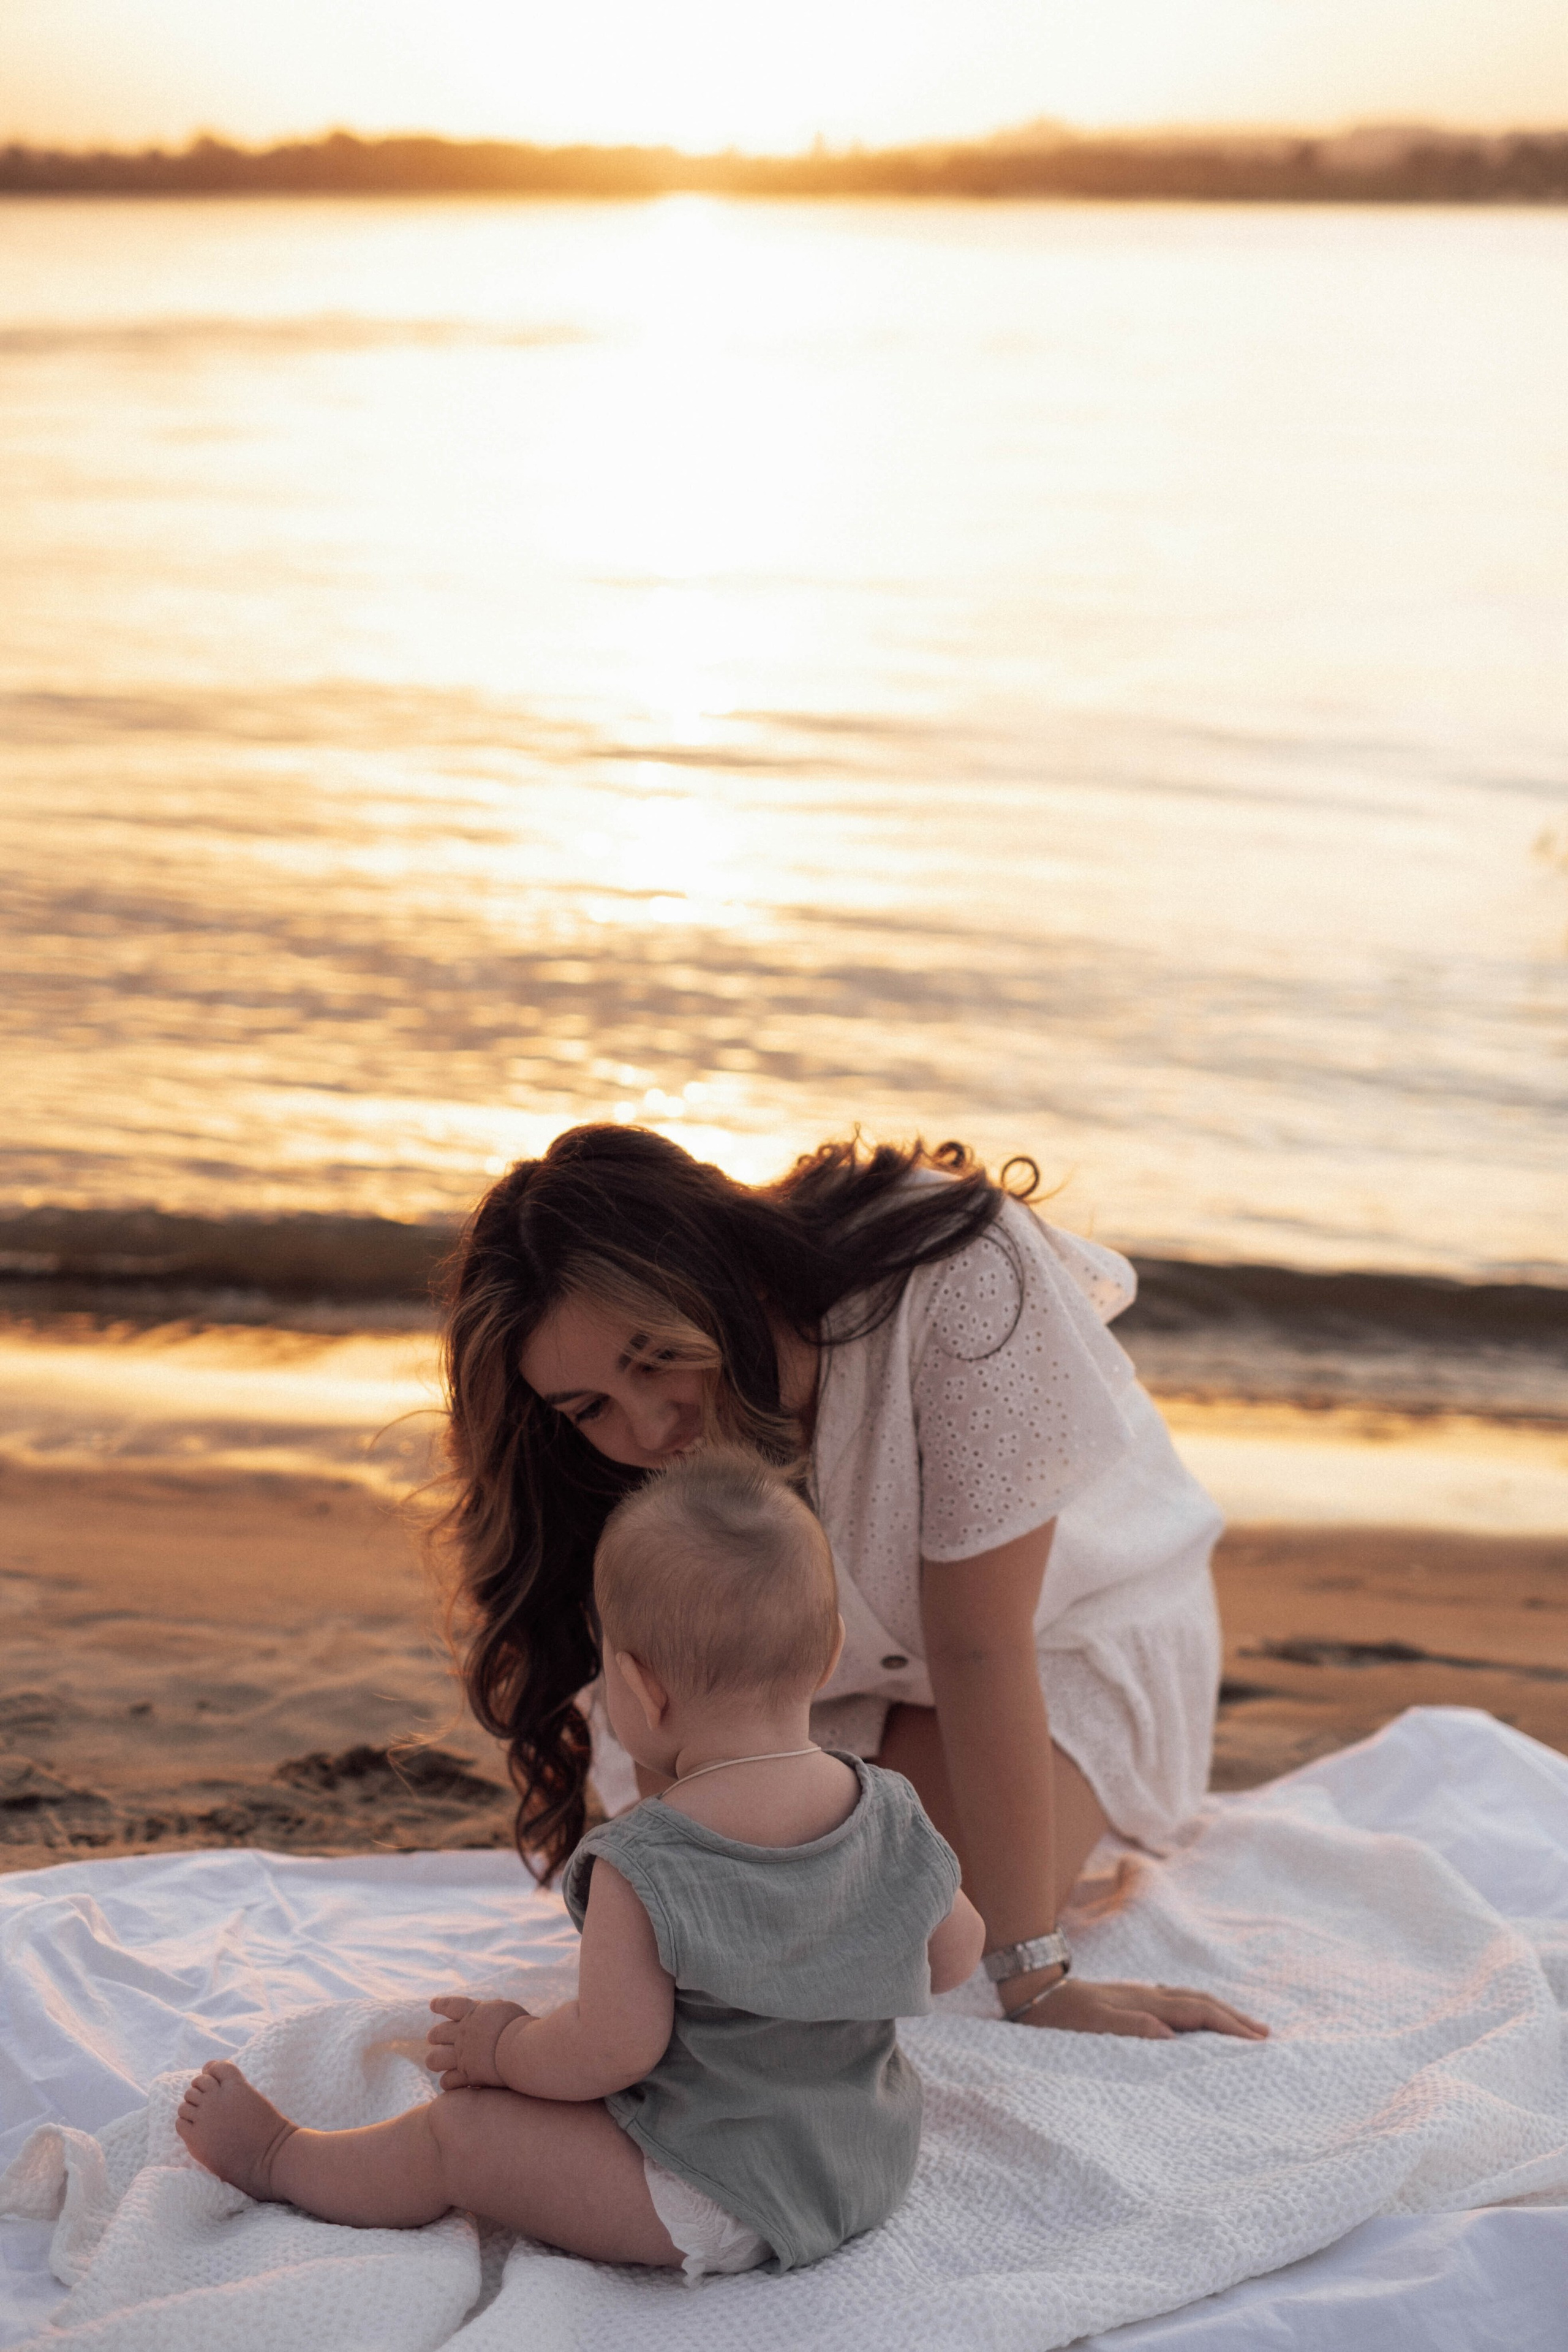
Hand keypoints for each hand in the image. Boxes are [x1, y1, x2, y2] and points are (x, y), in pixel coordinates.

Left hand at [425, 1995, 531, 2088]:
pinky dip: (448, 2082)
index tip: (433, 2005)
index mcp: (473, 2013)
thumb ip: (493, 2011)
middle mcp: (463, 2033)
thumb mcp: (505, 2010)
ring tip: (435, 2061)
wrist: (521, 2048)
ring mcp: (462, 2055)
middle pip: (438, 2033)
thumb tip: (490, 2008)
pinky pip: (447, 2081)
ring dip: (435, 2060)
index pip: (451, 2005)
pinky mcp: (466, 2075)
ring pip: (434, 2059)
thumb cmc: (521, 2026)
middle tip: (432, 2037)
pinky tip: (449, 2083)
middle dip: (434, 2035)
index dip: (441, 2005)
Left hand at [1006, 1977, 1268, 2039]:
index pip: (1198, 2011)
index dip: (1229, 2025)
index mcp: (1145, 2003)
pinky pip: (1176, 2002)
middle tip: (1264, 2034)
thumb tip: (1169, 2034)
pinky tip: (1198, 2018)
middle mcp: (1148, 1995)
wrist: (1033, 1993)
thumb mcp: (1092, 2028)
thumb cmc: (1061, 2019)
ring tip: (1242, 2025)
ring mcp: (1140, 1995)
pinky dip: (1198, 2009)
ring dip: (1219, 2010)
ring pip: (1189, 1998)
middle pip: (1200, 2001)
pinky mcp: (1130, 2000)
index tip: (1257, 2041)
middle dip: (1233, 2016)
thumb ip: (1130, 2029)